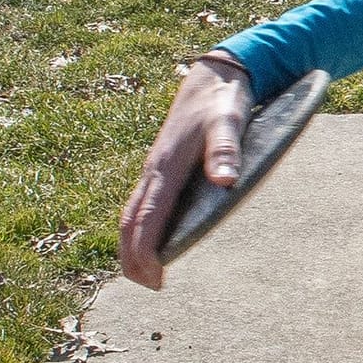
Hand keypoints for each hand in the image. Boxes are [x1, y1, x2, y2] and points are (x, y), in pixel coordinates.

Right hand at [117, 54, 251, 289]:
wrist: (213, 76)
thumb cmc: (223, 101)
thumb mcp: (230, 121)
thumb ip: (227, 150)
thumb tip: (226, 181)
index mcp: (167, 165)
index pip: (148, 216)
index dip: (145, 249)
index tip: (152, 277)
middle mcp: (154, 170)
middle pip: (132, 220)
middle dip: (133, 256)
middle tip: (149, 286)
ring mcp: (155, 169)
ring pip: (133, 212)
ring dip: (134, 244)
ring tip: (148, 272)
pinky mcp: (161, 167)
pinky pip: (143, 204)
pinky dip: (141, 227)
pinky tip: (155, 241)